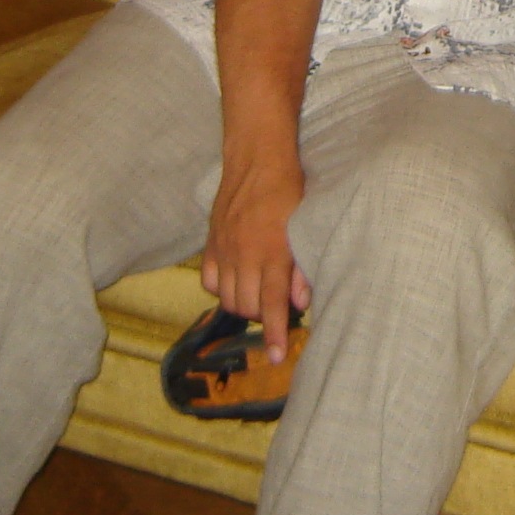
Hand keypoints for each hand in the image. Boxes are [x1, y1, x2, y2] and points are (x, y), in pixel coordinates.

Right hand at [202, 148, 312, 361]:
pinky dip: (223, 289)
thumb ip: (302, 267)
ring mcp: (224, 249)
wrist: (257, 157)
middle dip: (262, 316)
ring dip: (244, 304)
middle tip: (277, 307)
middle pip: (247, 307)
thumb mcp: (305, 226)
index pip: (271, 305)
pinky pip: (210, 281)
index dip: (274, 334)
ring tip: (260, 295)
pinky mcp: (211, 242)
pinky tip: (237, 281)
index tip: (278, 357)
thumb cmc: (290, 190)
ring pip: (227, 298)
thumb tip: (301, 303)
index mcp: (272, 252)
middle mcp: (244, 255)